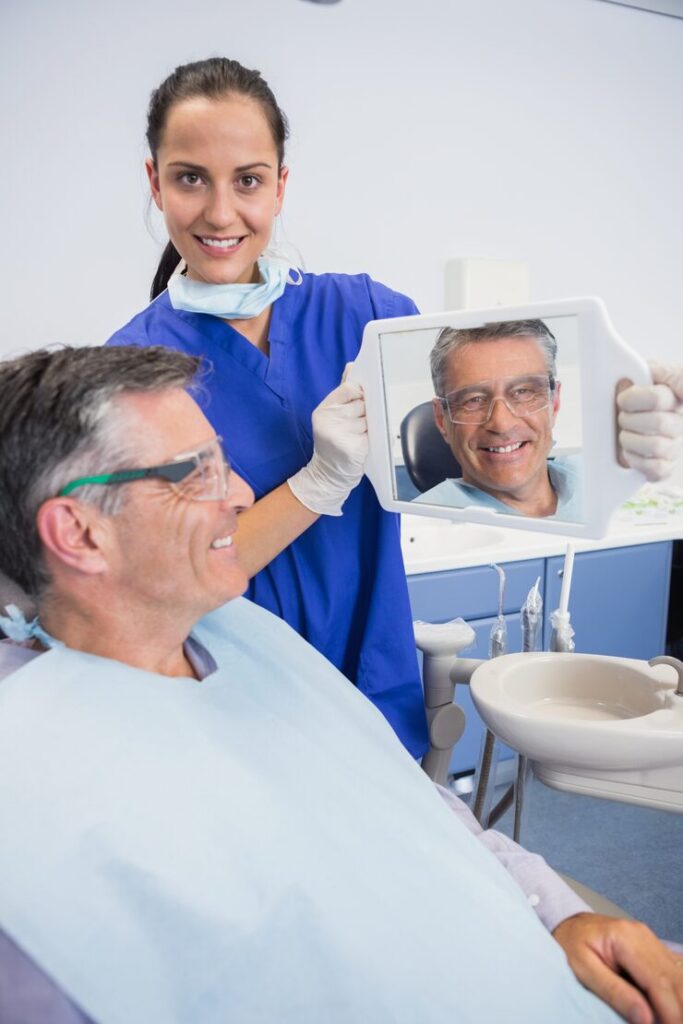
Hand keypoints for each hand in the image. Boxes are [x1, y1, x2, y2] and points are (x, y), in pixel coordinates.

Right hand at [287, 378, 367, 515]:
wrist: (328, 475)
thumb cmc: (334, 442)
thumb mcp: (332, 416)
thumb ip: (343, 392)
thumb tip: (352, 366)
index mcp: (324, 410)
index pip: (349, 388)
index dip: (360, 393)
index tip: (362, 400)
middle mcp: (329, 420)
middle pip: (362, 404)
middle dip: (365, 414)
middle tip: (356, 426)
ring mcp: (340, 435)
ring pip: (369, 420)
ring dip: (369, 428)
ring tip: (357, 437)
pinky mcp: (352, 448)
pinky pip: (372, 436)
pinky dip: (371, 441)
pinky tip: (361, 446)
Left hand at [552, 912, 682, 1023]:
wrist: (570, 923)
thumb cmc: (571, 944)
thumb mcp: (582, 969)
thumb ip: (614, 992)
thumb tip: (645, 1018)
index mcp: (626, 938)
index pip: (658, 980)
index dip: (671, 1011)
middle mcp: (644, 936)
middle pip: (674, 979)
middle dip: (678, 1010)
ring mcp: (650, 940)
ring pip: (678, 977)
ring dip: (678, 1002)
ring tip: (670, 1020)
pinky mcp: (653, 948)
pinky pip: (673, 973)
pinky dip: (675, 993)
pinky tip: (671, 1009)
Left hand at [617, 363, 682, 480]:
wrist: (638, 417)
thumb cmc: (642, 396)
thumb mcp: (648, 373)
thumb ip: (648, 370)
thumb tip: (643, 373)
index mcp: (677, 395)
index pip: (660, 397)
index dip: (636, 398)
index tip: (623, 399)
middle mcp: (681, 420)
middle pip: (658, 422)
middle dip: (630, 420)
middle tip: (622, 417)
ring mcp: (677, 445)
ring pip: (657, 446)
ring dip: (631, 440)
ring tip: (625, 434)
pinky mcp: (667, 466)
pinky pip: (656, 468)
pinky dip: (636, 460)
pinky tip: (630, 451)